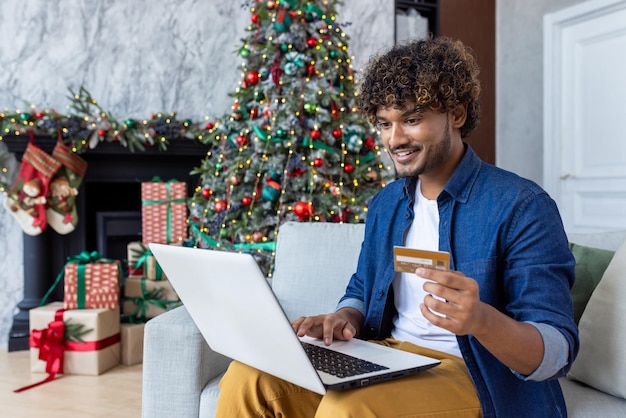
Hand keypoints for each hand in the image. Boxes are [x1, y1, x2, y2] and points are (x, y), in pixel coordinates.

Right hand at [292, 308, 362, 345]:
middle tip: (301, 335)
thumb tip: (347, 333)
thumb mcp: (349, 329)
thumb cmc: (342, 326)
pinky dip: (292, 327)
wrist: (339, 322)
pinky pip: (298, 324)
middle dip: (305, 326)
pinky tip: (287, 333)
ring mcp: (312, 321)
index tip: (327, 343)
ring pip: (302, 320)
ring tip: (290, 333)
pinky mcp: (307, 325)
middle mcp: (320, 318)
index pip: (329, 323)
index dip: (327, 332)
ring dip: (296, 326)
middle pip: (311, 319)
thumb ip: (350, 330)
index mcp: (331, 318)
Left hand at [417, 267, 544, 374]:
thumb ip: (453, 274)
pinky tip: (425, 306)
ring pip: (435, 305)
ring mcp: (463, 317)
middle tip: (425, 284)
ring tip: (428, 297)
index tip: (419, 269)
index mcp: (472, 287)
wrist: (485, 321)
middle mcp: (469, 302)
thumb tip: (433, 265)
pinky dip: (426, 312)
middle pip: (440, 290)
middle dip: (429, 286)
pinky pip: (434, 320)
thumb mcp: (467, 284)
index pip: (449, 277)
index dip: (431, 272)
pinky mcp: (456, 329)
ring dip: (428, 299)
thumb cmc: (470, 298)